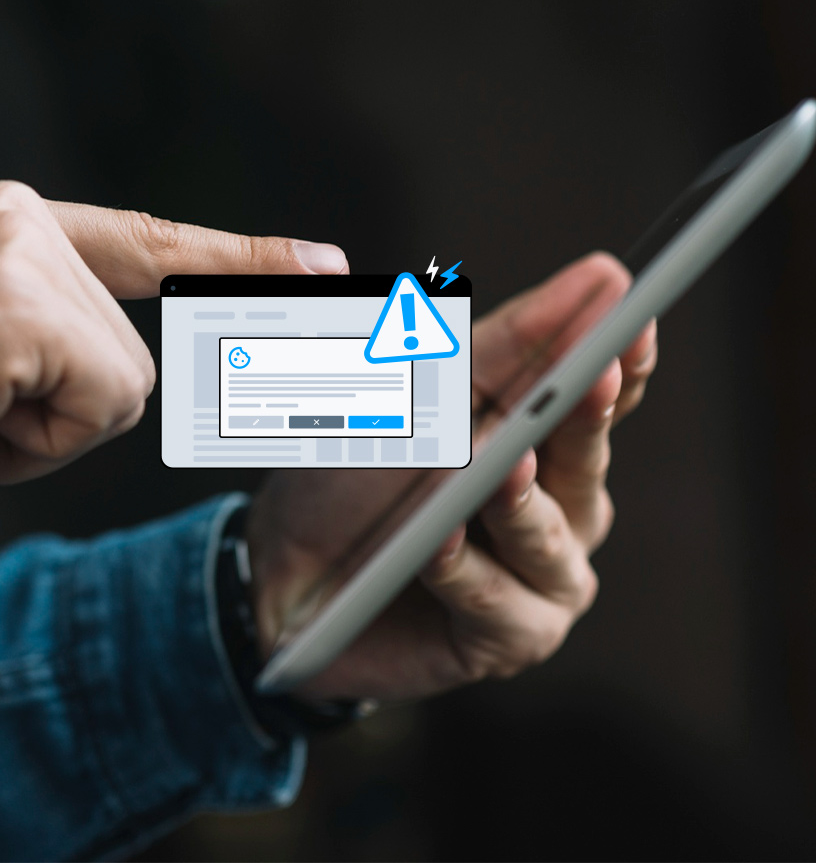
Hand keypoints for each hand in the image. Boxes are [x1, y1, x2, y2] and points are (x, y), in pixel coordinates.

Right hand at [0, 177, 347, 532]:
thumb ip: (52, 335)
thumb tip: (133, 369)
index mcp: (2, 222)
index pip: (149, 240)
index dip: (240, 257)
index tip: (322, 262)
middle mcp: (13, 214)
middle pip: (135, 345)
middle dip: (70, 406)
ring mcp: (16, 248)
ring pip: (125, 383)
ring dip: (47, 431)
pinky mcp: (17, 302)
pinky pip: (104, 405)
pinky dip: (39, 447)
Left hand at [246, 253, 656, 700]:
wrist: (291, 573)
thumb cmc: (356, 480)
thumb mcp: (418, 403)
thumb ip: (497, 351)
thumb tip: (587, 284)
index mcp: (543, 444)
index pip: (599, 396)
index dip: (619, 354)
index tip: (630, 309)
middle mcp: (560, 509)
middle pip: (583, 456)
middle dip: (585, 413)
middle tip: (594, 370)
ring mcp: (543, 577)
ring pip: (549, 534)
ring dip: (518, 500)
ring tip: (497, 468)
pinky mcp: (512, 638)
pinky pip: (498, 601)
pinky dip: (464, 570)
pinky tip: (437, 545)